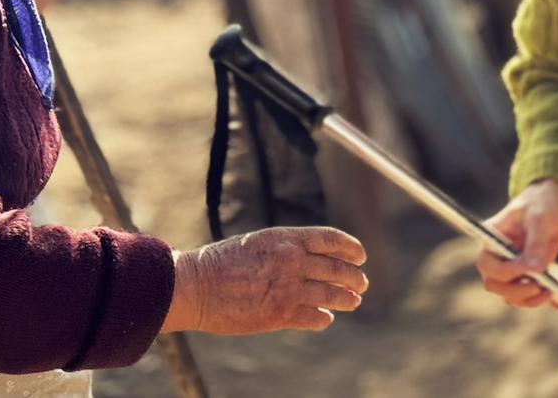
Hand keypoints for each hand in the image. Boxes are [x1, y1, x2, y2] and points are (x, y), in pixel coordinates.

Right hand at [160, 226, 368, 334]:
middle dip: (354, 277)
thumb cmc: (220, 263)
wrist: (195, 286)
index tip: (360, 255)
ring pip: (331, 294)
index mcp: (285, 239)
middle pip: (337, 268)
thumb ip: (285, 250)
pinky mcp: (280, 314)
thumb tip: (311, 258)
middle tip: (362, 283)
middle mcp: (292, 261)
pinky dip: (323, 318)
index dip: (350, 248)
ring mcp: (288, 289)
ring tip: (354, 301)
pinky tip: (326, 318)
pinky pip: (314, 317)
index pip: (331, 239)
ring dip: (346, 299)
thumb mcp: (257, 244)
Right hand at [477, 178, 557, 309]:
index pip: (487, 264)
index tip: (528, 269)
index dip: (505, 272)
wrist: (552, 203)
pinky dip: (551, 303)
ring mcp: (513, 268)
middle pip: (495, 285)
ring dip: (530, 300)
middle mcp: (498, 257)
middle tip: (539, 287)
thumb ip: (536, 244)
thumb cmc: (541, 205)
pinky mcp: (531, 275)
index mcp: (492, 239)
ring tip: (551, 292)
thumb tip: (535, 270)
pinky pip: (536, 294)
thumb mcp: (540, 219)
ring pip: (512, 295)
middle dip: (516, 291)